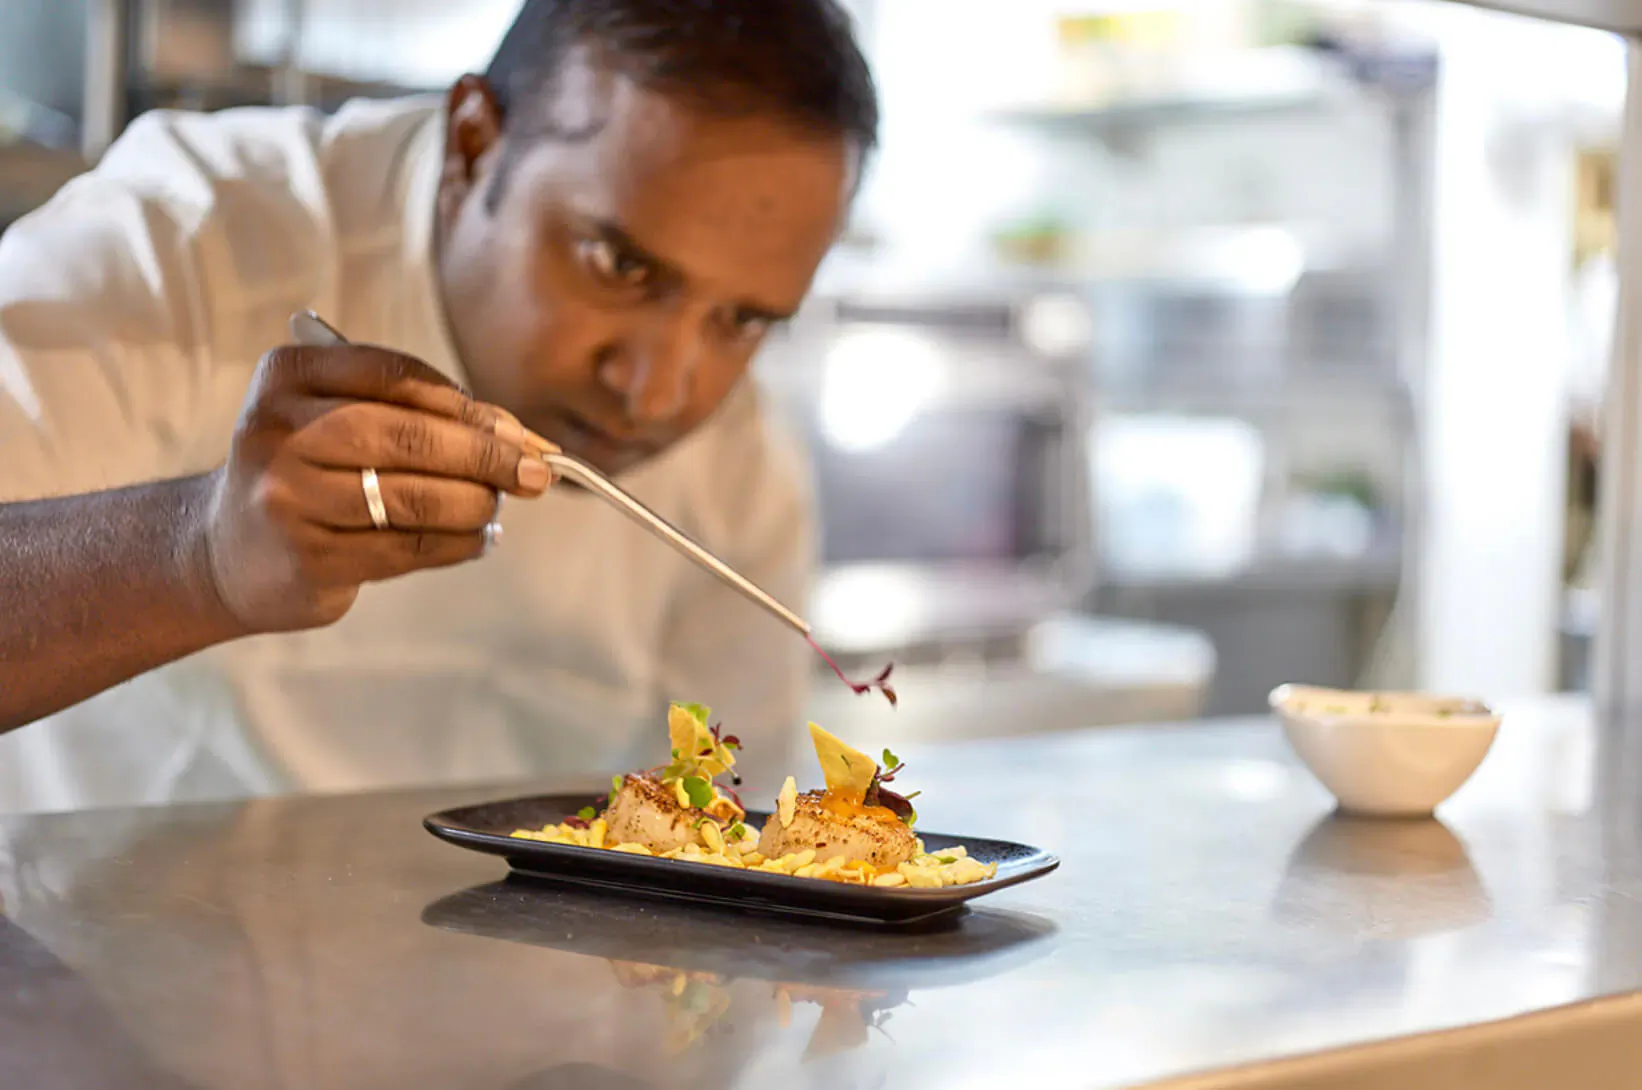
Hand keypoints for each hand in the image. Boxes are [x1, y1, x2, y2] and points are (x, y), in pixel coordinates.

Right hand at [200, 341, 553, 632]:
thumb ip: (415, 415)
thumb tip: (518, 435)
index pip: (395, 376)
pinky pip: (407, 547)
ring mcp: (287, 498)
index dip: (466, 405)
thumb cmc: (310, 471)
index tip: (516, 430)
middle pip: (408, 438)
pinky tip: (479, 539)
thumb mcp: (339, 420)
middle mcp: (277, 432)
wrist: (227, 550)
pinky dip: (459, 543)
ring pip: (414, 498)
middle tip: (536, 473)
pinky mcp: (308, 558)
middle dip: (485, 456)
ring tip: (499, 507)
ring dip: (476, 504)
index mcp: (286, 376)